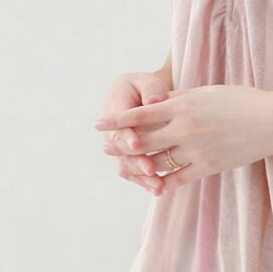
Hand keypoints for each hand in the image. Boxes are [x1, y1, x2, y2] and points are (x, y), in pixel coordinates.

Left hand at [96, 84, 272, 190]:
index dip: (117, 121)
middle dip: (122, 145)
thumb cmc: (241, 100)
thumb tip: (156, 104)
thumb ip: (180, 100)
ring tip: (127, 167)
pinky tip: (153, 183)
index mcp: (183, 106)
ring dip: (139, 166)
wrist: (272, 121)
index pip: (140, 114)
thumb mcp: (207, 92)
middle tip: (106, 148)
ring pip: (157, 162)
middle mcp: (185, 129)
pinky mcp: (208, 167)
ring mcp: (196, 150)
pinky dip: (163, 182)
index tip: (99, 125)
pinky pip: (177, 179)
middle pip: (143, 141)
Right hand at [100, 70, 171, 195]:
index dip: (127, 135)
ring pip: (127, 164)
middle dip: (135, 160)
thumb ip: (150, 90)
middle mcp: (113, 130)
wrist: (142, 96)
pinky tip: (160, 190)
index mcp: (115, 107)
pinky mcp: (129, 157)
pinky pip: (134, 172)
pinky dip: (145, 181)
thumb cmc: (147, 87)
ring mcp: (120, 146)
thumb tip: (154, 101)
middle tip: (150, 170)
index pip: (119, 123)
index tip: (137, 144)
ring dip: (141, 176)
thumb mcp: (147, 81)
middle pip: (121, 149)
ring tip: (158, 186)